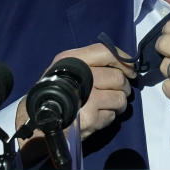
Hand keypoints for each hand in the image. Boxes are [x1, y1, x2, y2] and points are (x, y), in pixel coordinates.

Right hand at [16, 43, 134, 141]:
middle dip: (123, 87)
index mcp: (71, 59)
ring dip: (118, 104)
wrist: (39, 118)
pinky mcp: (90, 117)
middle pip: (117, 77)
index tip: (131, 70)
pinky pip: (112, 115)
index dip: (124, 60)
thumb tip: (127, 64)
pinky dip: (108, 117)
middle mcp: (80, 75)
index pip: (105, 52)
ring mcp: (87, 97)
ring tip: (107, 105)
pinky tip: (96, 116)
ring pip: (120, 97)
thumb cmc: (56, 91)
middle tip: (118, 92)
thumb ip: (93, 63)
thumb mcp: (68, 69)